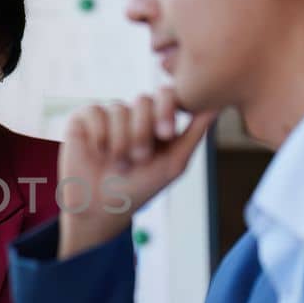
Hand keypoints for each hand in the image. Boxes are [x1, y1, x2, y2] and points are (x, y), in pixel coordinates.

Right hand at [58, 88, 215, 259]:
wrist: (102, 208)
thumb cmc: (140, 188)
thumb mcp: (175, 162)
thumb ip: (196, 132)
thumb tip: (219, 104)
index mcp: (156, 120)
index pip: (166, 94)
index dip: (167, 109)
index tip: (166, 134)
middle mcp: (132, 113)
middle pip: (144, 100)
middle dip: (143, 132)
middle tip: (140, 158)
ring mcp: (108, 114)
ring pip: (120, 109)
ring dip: (122, 141)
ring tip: (118, 164)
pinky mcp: (84, 119)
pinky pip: (96, 112)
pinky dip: (101, 136)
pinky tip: (100, 152)